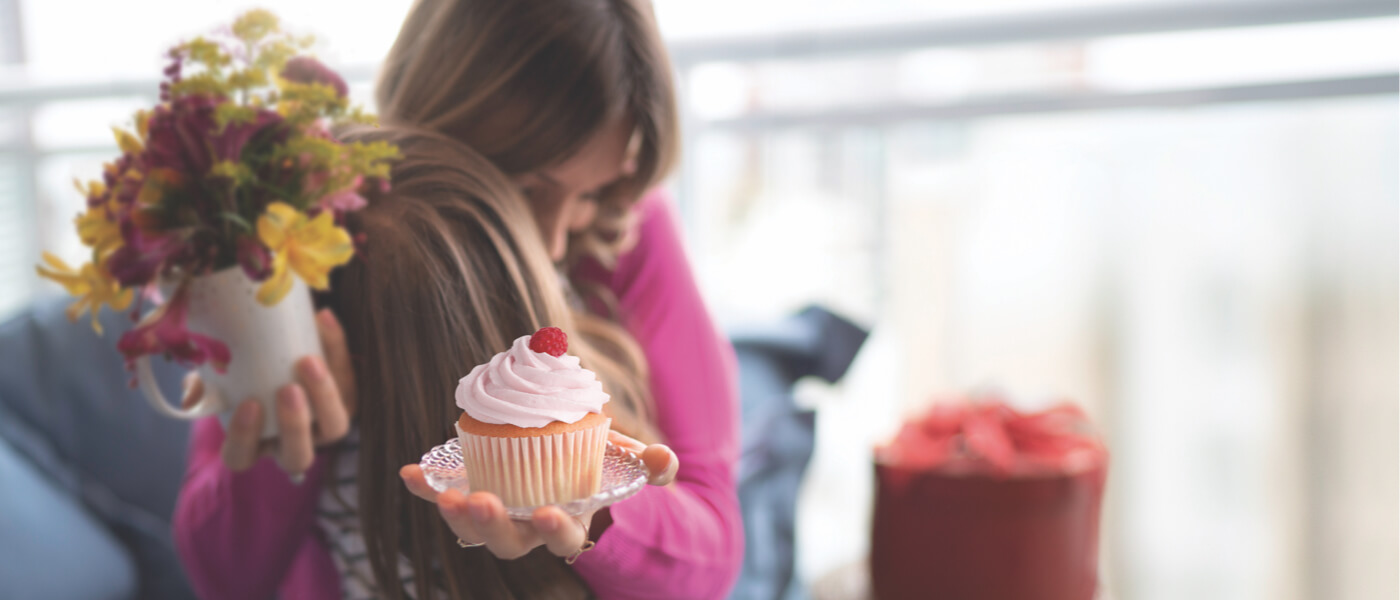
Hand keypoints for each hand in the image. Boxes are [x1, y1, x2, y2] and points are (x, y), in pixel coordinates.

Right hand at [182, 308, 356, 480]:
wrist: (281, 356)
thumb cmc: (239, 379)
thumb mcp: (217, 381)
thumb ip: (203, 384)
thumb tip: (191, 384)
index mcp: (253, 445)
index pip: (241, 458)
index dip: (244, 439)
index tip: (248, 405)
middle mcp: (291, 443)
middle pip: (298, 457)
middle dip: (294, 424)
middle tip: (287, 389)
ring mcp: (324, 426)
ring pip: (334, 429)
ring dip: (324, 395)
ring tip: (309, 361)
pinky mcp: (348, 400)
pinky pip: (351, 384)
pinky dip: (338, 350)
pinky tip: (325, 320)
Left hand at [398, 430, 677, 560]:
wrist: (565, 459)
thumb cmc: (599, 467)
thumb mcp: (629, 462)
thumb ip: (652, 465)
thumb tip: (666, 460)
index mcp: (566, 523)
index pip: (561, 538)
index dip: (554, 530)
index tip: (547, 512)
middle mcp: (527, 528)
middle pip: (507, 543)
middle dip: (492, 526)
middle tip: (480, 504)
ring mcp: (496, 515)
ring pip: (472, 528)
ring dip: (454, 514)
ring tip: (445, 494)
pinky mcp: (469, 495)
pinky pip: (444, 496)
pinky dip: (425, 488)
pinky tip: (409, 474)